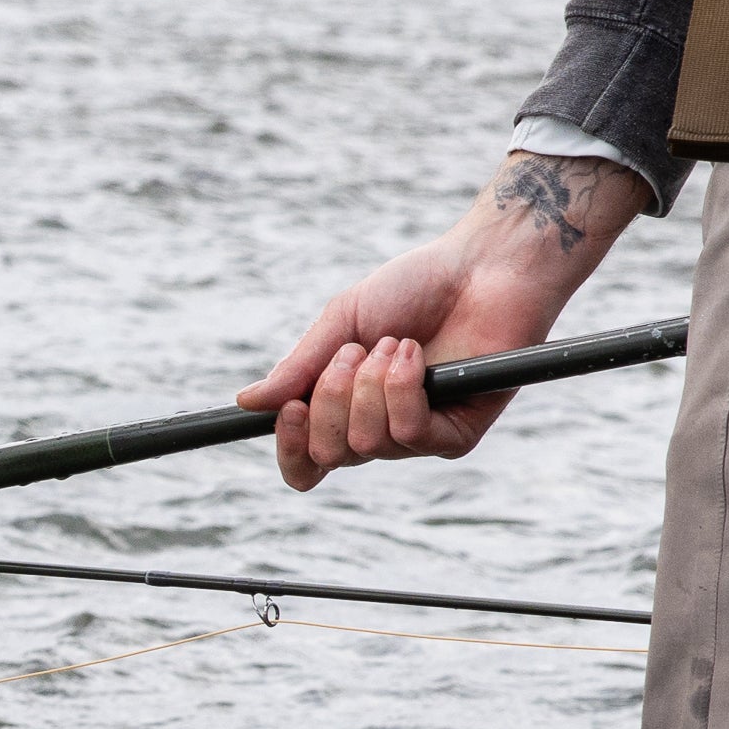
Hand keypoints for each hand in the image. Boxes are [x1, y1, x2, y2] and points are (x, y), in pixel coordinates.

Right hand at [244, 153, 649, 488]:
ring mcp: (419, 436)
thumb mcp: (343, 322)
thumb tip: (247, 403)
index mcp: (347, 408)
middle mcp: (380, 430)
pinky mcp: (456, 435)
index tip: (289, 407)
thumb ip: (299, 366)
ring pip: (367, 444)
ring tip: (394, 343)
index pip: (308, 460)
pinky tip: (413, 355)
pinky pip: (410, 434)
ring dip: (370, 386)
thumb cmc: (415, 288)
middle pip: (330, 454)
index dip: (290, 446)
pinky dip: (402, 389)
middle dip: (330, 399)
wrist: (481, 268)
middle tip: (354, 352)